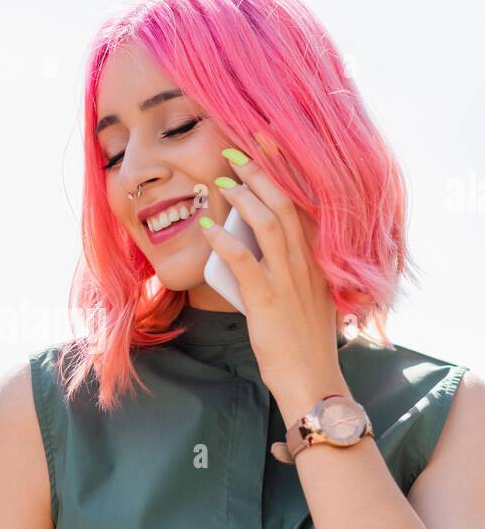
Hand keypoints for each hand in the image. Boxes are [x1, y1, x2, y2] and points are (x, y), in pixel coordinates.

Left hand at [201, 142, 349, 417]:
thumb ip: (289, 274)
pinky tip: (209, 227)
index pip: (304, 207)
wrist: (311, 382)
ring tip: (223, 181)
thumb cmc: (302, 346)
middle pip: (286, 206)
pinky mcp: (268, 301)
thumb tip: (255, 251)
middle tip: (238, 152)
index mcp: (318, 263)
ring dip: (245, 198)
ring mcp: (289, 281)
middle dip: (261, 174)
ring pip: (270, 225)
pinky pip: (245, 262)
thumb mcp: (305, 301)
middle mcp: (307, 265)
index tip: (268, 146)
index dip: (286, 173)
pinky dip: (225, 241)